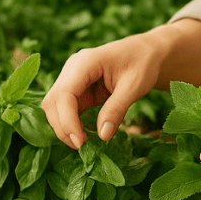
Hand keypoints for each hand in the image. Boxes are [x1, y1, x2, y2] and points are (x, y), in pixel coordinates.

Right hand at [41, 19, 200, 149]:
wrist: (147, 52)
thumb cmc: (143, 63)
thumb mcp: (134, 86)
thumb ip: (117, 109)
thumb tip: (102, 136)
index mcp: (85, 62)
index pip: (64, 95)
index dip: (67, 121)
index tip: (80, 142)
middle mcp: (72, 68)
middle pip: (53, 102)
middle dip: (63, 126)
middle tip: (82, 147)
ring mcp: (72, 78)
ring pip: (55, 107)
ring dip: (64, 126)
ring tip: (83, 143)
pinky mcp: (77, 88)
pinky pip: (66, 108)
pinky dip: (71, 123)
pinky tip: (84, 134)